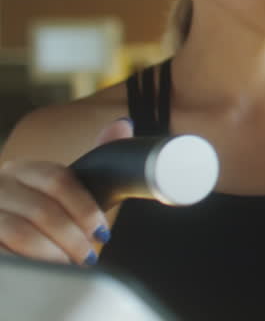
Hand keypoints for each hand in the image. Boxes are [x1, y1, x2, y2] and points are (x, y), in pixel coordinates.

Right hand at [0, 117, 132, 264]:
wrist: (3, 232)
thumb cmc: (37, 217)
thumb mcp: (64, 192)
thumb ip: (92, 161)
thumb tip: (123, 124)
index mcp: (23, 170)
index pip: (59, 180)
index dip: (85, 209)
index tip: (102, 233)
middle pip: (42, 209)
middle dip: (72, 237)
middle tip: (87, 256)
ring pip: (20, 232)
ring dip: (51, 254)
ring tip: (67, 265)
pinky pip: (4, 251)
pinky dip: (28, 261)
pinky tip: (42, 270)